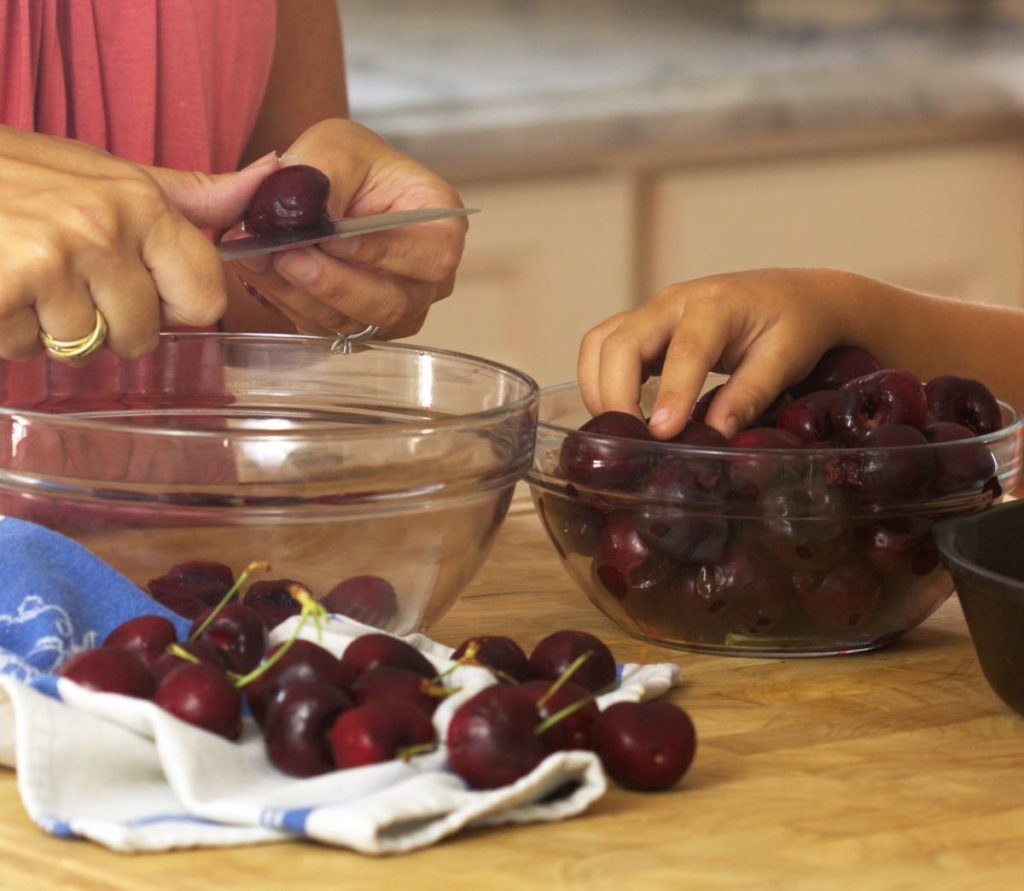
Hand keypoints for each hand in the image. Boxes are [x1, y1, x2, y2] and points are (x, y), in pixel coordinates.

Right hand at [0, 125, 278, 360]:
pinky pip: (28, 348)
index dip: (174, 306)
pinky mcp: (9, 284)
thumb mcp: (107, 175)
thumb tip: (273, 175)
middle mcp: (107, 226)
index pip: (207, 298)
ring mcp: (56, 256)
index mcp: (143, 201)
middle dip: (107, 326)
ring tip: (21, 280)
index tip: (142, 287)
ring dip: (50, 330)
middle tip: (64, 281)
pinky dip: (6, 333)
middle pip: (145, 335)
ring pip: (84, 348)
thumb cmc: (15, 176)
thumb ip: (190, 195)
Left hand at [228, 119, 466, 337]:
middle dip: (332, 283)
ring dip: (297, 293)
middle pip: (391, 304)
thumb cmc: (349, 163)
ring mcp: (392, 313)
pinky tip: (256, 268)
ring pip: (351, 322)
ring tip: (254, 255)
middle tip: (284, 254)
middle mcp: (426, 283)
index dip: (384, 254)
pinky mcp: (354, 329)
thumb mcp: (337, 147)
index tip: (333, 238)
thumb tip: (298, 207)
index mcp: (442, 230)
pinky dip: (284, 300)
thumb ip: (321, 175)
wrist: (328, 189)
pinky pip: (321, 329)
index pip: (431, 257)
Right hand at [577, 268, 859, 439]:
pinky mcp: (644, 326)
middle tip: (633, 442)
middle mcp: (676, 301)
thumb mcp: (785, 360)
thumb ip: (749, 396)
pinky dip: (600, 380)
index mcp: (718, 304)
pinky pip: (604, 347)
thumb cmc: (796, 324)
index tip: (663, 433)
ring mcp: (654, 311)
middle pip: (622, 342)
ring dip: (598, 387)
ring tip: (619, 430)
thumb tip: (715, 434)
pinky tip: (620, 412)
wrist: (796, 295)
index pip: (685, 349)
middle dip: (615, 394)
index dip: (671, 393)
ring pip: (601, 342)